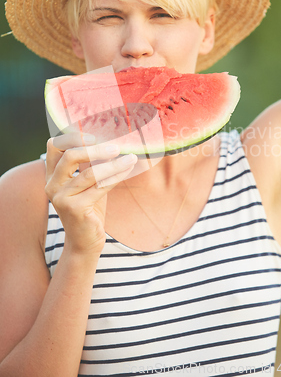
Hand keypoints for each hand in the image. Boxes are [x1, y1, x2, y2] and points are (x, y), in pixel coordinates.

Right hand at [45, 134, 136, 255]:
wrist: (85, 241)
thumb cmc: (90, 208)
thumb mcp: (88, 182)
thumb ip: (91, 163)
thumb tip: (111, 139)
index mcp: (52, 175)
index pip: (54, 146)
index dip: (72, 136)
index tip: (95, 135)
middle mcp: (52, 185)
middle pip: (68, 156)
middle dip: (94, 149)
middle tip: (115, 147)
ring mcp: (61, 198)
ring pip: (88, 173)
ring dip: (112, 164)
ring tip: (130, 157)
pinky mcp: (74, 209)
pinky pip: (99, 187)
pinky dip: (116, 176)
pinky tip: (128, 169)